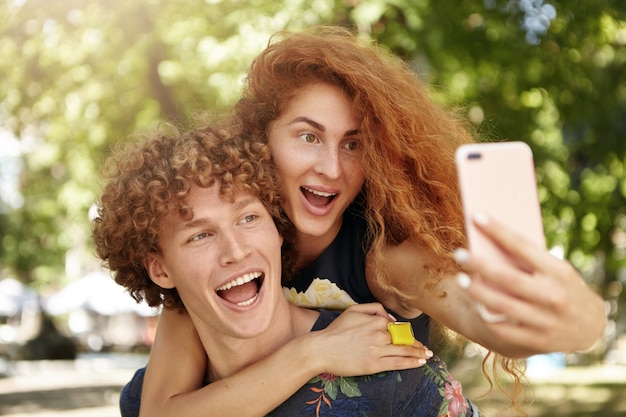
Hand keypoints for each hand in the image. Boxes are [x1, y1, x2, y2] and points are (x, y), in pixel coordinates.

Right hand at [310, 303, 432, 375]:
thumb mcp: (353, 310)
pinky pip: (398, 363)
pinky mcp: (374, 364)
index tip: (412, 337)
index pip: (398, 327)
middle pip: (404, 340)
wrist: (322, 348)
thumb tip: (390, 317)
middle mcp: (380, 334)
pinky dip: (411, 363)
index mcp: (377, 321)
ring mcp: (378, 350)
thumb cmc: (336, 330)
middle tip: (427, 349)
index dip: (407, 333)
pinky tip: (419, 363)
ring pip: (405, 351)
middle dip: (418, 345)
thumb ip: (374, 308)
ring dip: (419, 354)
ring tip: (427, 356)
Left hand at [455, 213, 605, 354]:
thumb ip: (531, 261)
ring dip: (478, 291)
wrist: (590, 326)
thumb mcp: (556, 270)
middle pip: (508, 278)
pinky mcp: (537, 340)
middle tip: (459, 253)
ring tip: (461, 279)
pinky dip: (487, 316)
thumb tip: (492, 243)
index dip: (498, 231)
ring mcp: (546, 320)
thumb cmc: (564, 287)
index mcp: (558, 272)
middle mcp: (553, 296)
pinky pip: (505, 329)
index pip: (523, 246)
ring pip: (503, 305)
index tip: (477, 217)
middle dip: (480, 265)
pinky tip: (475, 304)